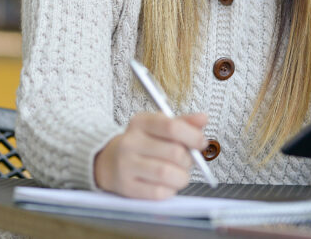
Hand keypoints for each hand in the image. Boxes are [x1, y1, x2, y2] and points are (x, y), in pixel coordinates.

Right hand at [93, 111, 208, 198]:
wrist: (107, 162)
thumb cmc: (140, 144)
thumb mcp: (157, 128)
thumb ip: (181, 123)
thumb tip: (203, 118)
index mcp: (140, 123)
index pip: (171, 127)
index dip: (193, 136)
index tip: (201, 143)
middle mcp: (130, 142)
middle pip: (174, 152)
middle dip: (188, 160)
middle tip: (186, 162)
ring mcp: (126, 165)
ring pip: (167, 173)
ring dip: (181, 177)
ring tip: (178, 175)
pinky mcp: (126, 187)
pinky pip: (159, 192)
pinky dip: (170, 190)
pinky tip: (166, 185)